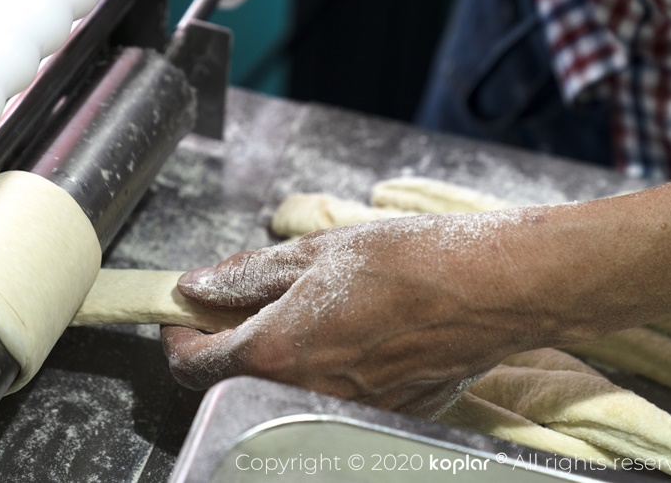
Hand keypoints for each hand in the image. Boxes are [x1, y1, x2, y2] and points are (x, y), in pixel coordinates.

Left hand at [162, 213, 555, 417]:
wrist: (492, 289)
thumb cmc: (409, 263)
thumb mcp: (313, 254)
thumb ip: (246, 276)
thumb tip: (199, 285)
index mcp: (277, 350)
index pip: (193, 365)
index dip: (177, 337)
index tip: (183, 315)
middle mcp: (303, 394)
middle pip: (233, 382)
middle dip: (224, 344)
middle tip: (242, 303)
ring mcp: (342, 412)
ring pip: (279, 391)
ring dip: (271, 356)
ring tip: (301, 311)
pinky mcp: (380, 416)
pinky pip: (325, 398)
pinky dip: (316, 370)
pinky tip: (344, 333)